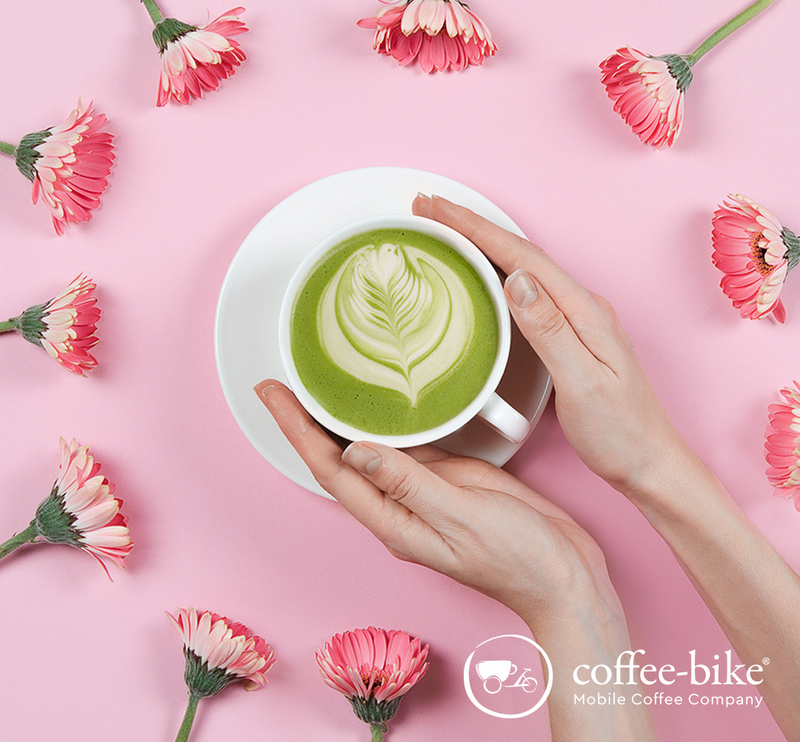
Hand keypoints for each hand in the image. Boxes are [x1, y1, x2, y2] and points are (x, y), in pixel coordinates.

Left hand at [255, 380, 621, 625]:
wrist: (563, 574)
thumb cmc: (518, 558)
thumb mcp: (462, 516)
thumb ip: (410, 482)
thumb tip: (356, 451)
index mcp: (393, 520)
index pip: (330, 468)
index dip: (296, 429)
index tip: (272, 392)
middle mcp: (398, 505)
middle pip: (339, 458)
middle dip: (306, 420)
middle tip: (282, 379)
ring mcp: (422, 491)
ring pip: (369, 448)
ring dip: (341, 418)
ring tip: (318, 382)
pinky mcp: (448, 478)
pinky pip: (406, 444)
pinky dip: (385, 421)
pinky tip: (380, 402)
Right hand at [412, 194, 697, 495]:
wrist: (649, 461)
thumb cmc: (619, 431)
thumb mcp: (582, 383)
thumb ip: (549, 330)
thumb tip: (517, 279)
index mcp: (582, 310)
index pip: (521, 256)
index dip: (475, 228)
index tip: (437, 208)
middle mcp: (581, 305)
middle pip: (519, 252)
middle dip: (471, 225)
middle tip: (428, 207)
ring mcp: (575, 318)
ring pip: (521, 267)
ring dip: (482, 243)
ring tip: (445, 229)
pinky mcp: (568, 334)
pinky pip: (526, 290)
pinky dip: (496, 271)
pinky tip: (482, 274)